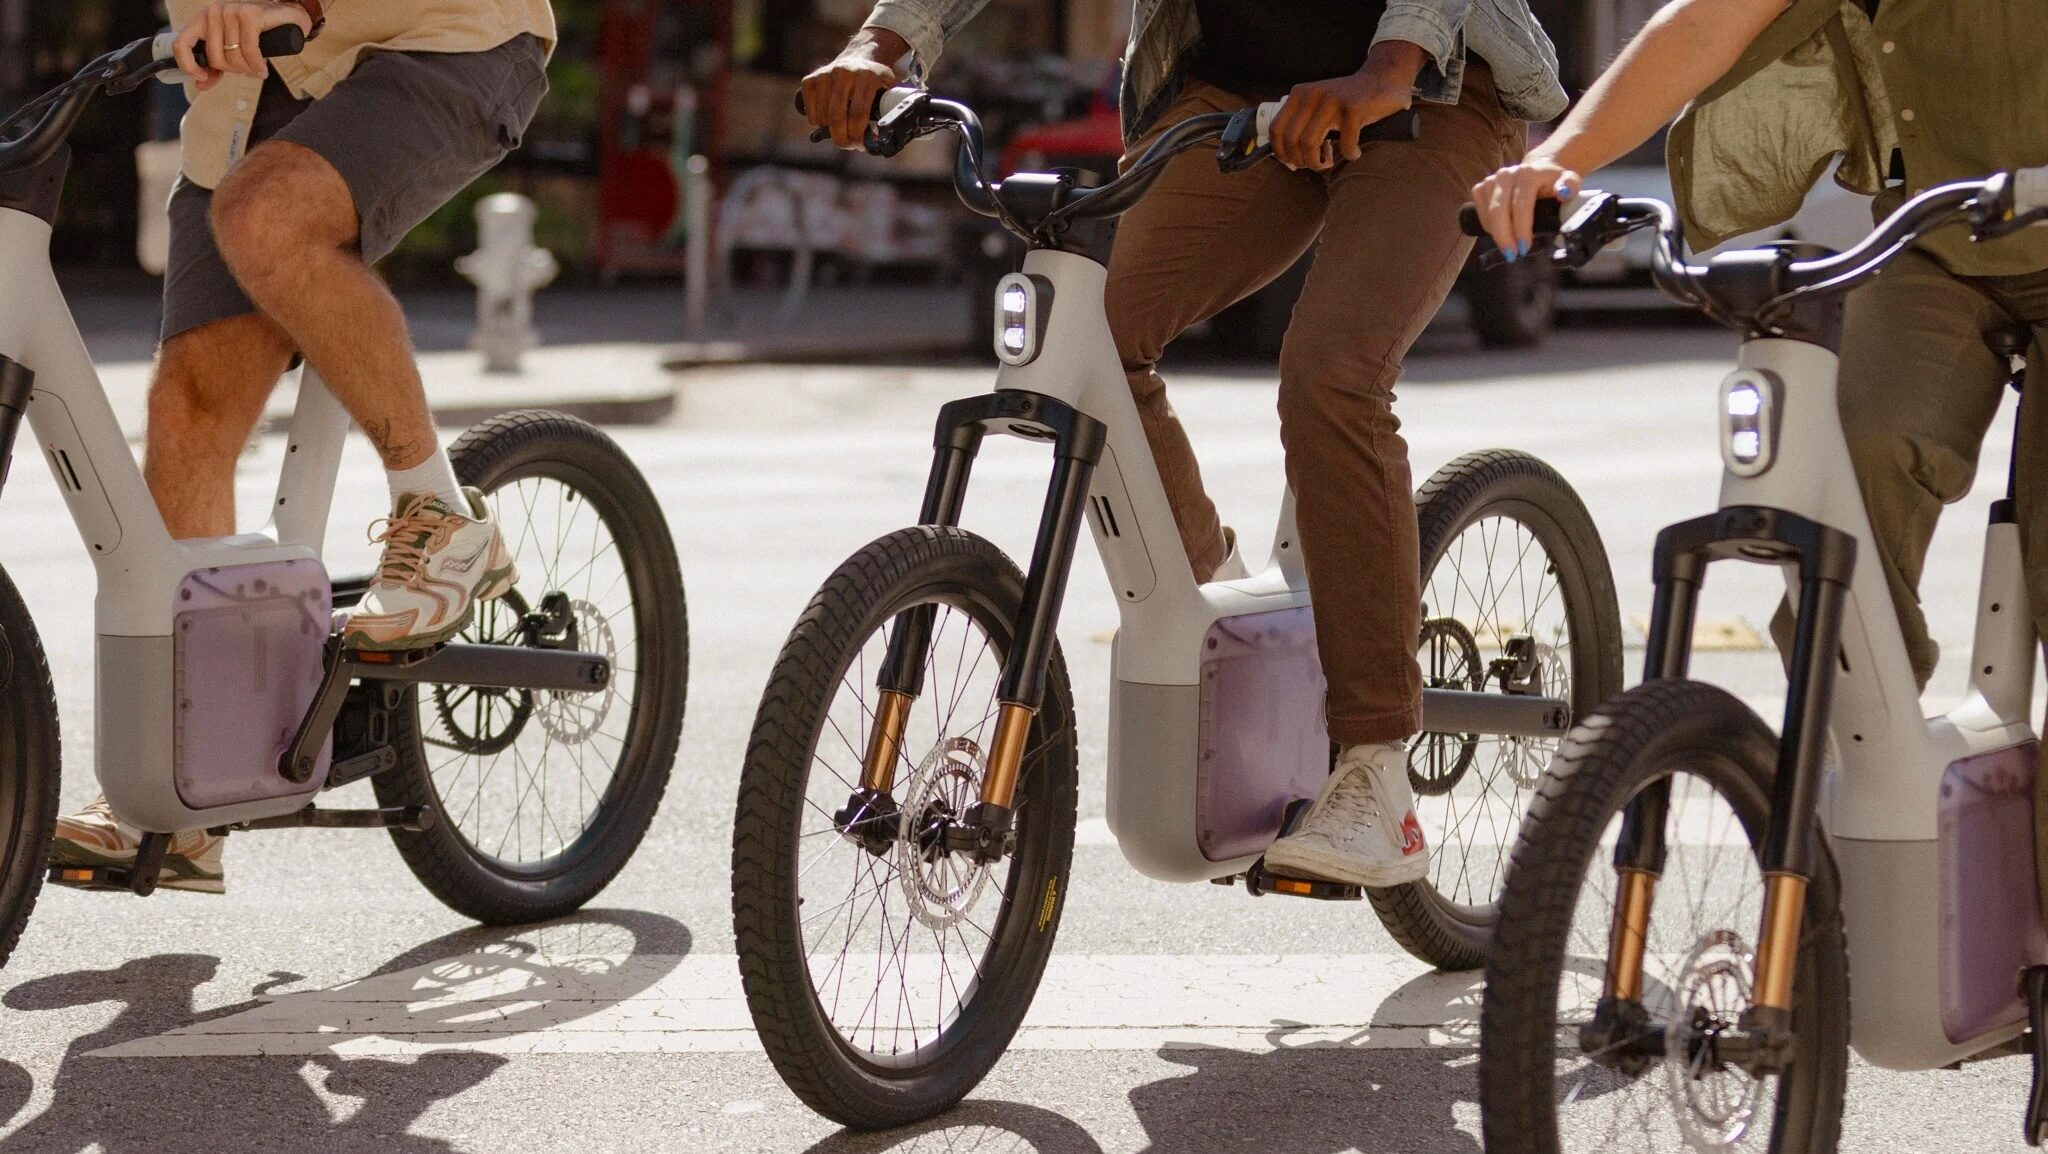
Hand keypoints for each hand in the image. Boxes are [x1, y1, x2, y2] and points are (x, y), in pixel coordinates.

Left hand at [172, 1, 312, 90]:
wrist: (284, 17)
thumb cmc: (256, 34)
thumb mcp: (230, 52)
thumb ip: (214, 68)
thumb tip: (200, 85)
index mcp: (201, 20)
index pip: (181, 44)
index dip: (188, 65)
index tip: (202, 76)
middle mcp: (212, 13)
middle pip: (215, 58)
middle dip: (234, 70)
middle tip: (247, 69)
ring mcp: (229, 11)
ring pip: (233, 56)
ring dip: (248, 69)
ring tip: (256, 67)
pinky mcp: (248, 14)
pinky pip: (249, 50)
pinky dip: (257, 64)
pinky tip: (262, 69)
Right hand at [800, 28, 907, 149]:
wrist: (858, 56)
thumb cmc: (874, 79)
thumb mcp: (889, 86)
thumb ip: (892, 105)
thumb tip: (893, 133)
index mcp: (867, 77)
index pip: (858, 113)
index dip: (858, 135)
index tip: (860, 145)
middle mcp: (844, 73)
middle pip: (836, 117)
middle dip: (842, 139)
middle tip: (848, 146)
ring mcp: (825, 75)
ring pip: (822, 117)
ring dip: (831, 131)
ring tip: (841, 130)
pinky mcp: (811, 79)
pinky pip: (810, 111)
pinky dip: (818, 121)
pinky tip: (828, 119)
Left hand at [1269, 40, 1422, 171]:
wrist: (1383, 78)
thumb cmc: (1349, 101)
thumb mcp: (1318, 106)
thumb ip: (1301, 125)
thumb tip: (1289, 161)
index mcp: (1299, 94)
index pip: (1276, 129)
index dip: (1282, 153)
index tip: (1294, 163)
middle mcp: (1312, 94)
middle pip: (1291, 140)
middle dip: (1302, 161)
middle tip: (1317, 163)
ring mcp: (1332, 99)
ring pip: (1309, 144)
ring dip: (1318, 162)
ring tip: (1330, 160)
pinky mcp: (1354, 107)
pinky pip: (1344, 143)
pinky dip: (1349, 154)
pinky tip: (1354, 152)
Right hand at [1469, 155, 1582, 259]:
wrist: (1538, 169)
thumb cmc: (1554, 181)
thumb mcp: (1569, 181)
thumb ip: (1570, 186)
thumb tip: (1563, 193)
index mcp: (1528, 173)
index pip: (1520, 205)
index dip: (1521, 229)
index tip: (1524, 249)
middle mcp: (1506, 174)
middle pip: (1498, 210)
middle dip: (1503, 237)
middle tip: (1511, 255)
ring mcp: (1491, 180)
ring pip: (1488, 213)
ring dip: (1496, 234)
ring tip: (1509, 246)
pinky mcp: (1481, 186)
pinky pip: (1480, 211)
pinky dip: (1487, 225)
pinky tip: (1499, 231)